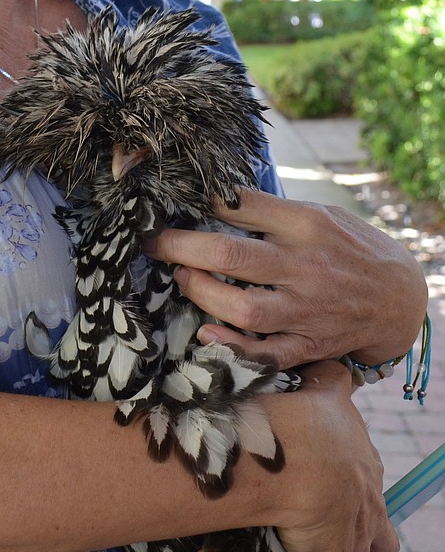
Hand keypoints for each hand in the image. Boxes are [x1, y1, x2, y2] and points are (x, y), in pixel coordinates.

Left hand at [146, 188, 427, 369]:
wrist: (398, 297)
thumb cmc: (349, 247)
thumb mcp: (320, 215)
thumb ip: (272, 211)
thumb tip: (212, 199)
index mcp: (306, 225)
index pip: (242, 206)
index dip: (200, 202)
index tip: (169, 201)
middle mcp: (304, 266)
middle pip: (231, 256)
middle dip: (180, 247)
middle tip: (153, 241)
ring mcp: (306, 309)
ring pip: (242, 308)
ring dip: (200, 293)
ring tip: (181, 277)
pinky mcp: (308, 344)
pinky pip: (264, 352)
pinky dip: (232, 347)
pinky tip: (206, 333)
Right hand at [255, 362, 398, 551]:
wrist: (295, 451)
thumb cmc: (308, 416)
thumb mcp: (327, 389)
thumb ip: (331, 380)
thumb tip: (332, 368)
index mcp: (366, 471)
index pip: (369, 489)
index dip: (353, 493)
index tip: (330, 490)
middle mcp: (366, 512)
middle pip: (380, 540)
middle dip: (364, 543)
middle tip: (333, 540)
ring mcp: (347, 544)